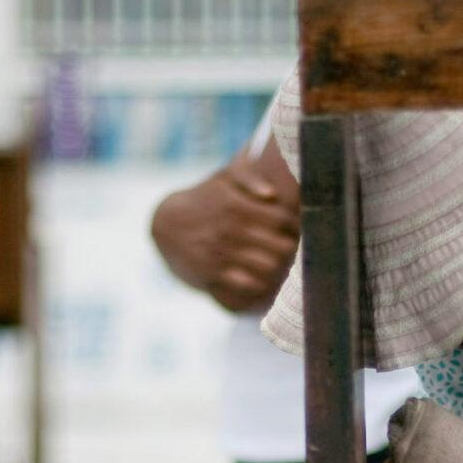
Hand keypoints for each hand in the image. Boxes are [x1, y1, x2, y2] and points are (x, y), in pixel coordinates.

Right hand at [150, 162, 299, 312]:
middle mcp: (229, 229)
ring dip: (280, 267)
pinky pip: (250, 284)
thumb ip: (247, 177)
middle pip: (281, 245)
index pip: (282, 219)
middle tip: (293, 249)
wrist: (166, 226)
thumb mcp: (222, 181)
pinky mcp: (212, 273)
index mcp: (235, 205)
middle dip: (291, 249)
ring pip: (269, 266)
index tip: (296, 228)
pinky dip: (261, 283)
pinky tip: (262, 276)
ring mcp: (220, 252)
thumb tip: (271, 194)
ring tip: (282, 264)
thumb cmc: (204, 200)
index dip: (294, 225)